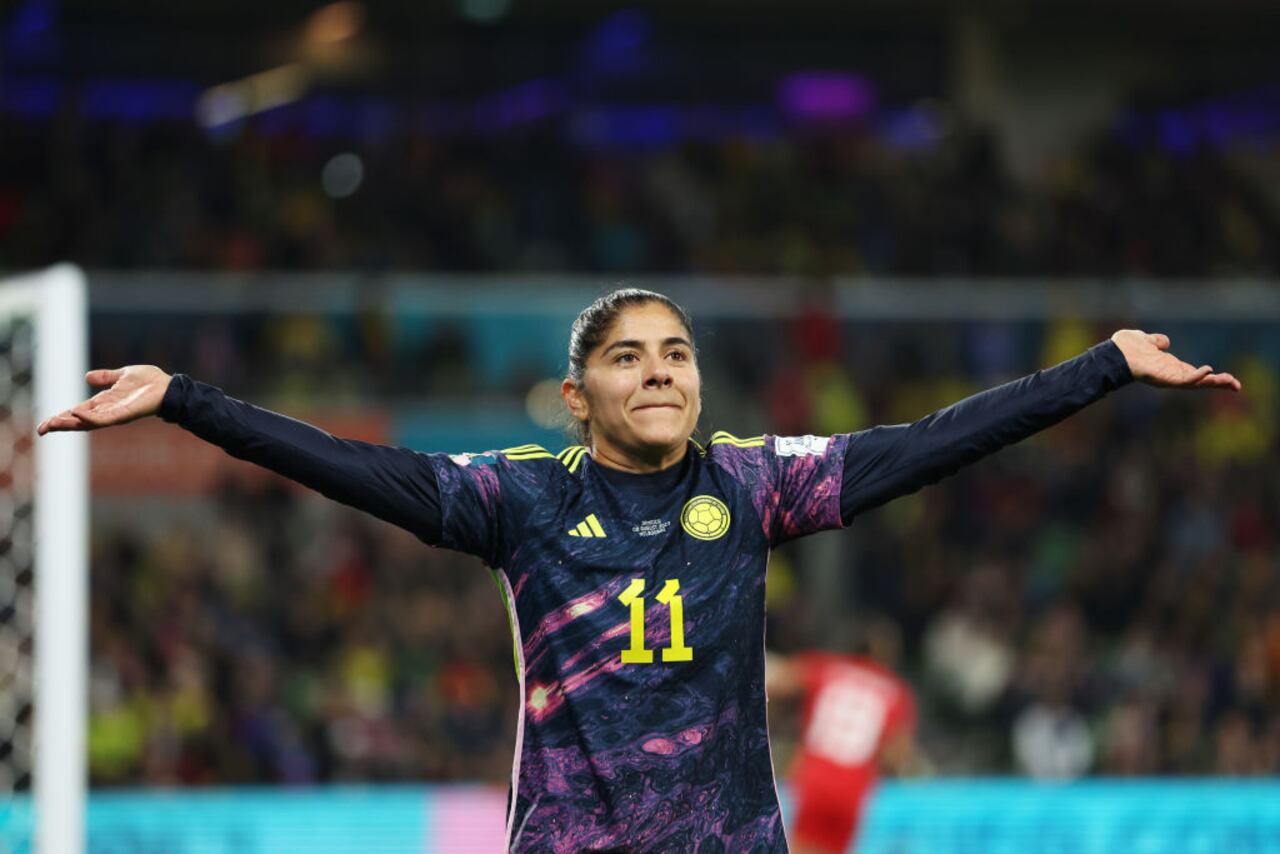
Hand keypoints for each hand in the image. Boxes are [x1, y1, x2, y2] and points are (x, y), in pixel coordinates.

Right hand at [36, 366, 172, 434]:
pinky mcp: (124, 415)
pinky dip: (90, 417)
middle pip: (79, 421)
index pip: (78, 412)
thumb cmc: (149, 382)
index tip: (45, 423)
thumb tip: (87, 376)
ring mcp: (115, 414)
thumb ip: (105, 377)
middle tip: (42, 429)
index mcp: (104, 402)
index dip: (62, 416)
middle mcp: (107, 411)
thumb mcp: (122, 375)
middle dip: (61, 424)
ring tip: (53, 422)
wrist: (168, 386)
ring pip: (88, 422)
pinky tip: (78, 412)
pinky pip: (104, 418)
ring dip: (71, 422)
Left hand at [1109, 330, 1240, 391]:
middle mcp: (1171, 375)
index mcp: (1170, 367)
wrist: (1113, 352)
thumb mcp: (1147, 341)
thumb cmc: (1126, 348)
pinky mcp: (1164, 379)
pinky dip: (1196, 377)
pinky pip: (1183, 380)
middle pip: (1200, 381)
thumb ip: (1157, 342)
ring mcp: (1168, 378)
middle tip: (1236, 385)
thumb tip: (1165, 342)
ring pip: (1195, 383)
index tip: (1229, 379)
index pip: (1194, 373)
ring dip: (1213, 383)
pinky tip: (1208, 370)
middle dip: (1218, 384)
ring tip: (1231, 382)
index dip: (1211, 376)